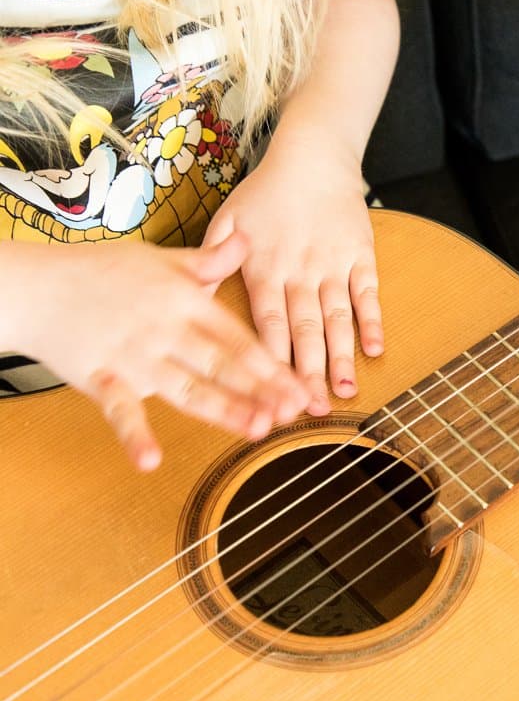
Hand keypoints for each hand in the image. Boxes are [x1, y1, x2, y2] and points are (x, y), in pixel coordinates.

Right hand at [10, 235, 310, 470]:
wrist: (34, 286)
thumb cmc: (99, 272)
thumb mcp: (161, 259)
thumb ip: (209, 259)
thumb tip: (246, 239)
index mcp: (186, 301)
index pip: (239, 338)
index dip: (273, 365)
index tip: (301, 389)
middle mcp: (165, 330)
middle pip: (222, 365)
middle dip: (261, 390)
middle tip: (292, 414)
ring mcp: (134, 356)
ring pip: (186, 388)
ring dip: (222, 409)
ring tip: (255, 430)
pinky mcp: (100, 377)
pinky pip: (119, 410)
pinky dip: (134, 435)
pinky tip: (150, 460)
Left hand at [203, 133, 382, 416]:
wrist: (314, 156)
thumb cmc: (267, 192)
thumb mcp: (229, 219)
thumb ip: (213, 260)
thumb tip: (192, 296)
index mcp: (264, 268)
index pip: (268, 324)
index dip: (270, 361)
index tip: (271, 394)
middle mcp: (300, 272)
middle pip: (305, 330)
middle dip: (309, 372)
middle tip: (312, 410)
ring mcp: (334, 266)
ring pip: (338, 318)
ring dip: (342, 357)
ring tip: (345, 391)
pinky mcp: (361, 257)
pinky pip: (368, 294)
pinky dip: (372, 322)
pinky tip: (375, 350)